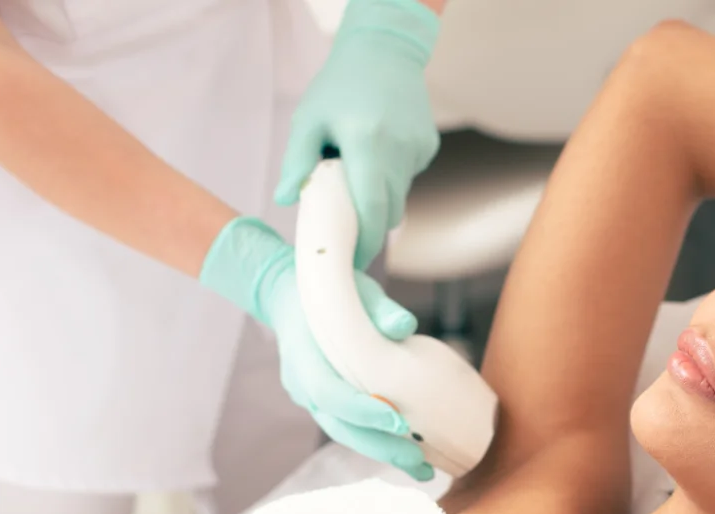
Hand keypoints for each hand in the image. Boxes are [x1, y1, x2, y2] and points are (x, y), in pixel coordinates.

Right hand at [199, 218, 433, 480]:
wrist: (289, 296)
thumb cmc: (329, 292)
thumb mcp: (354, 290)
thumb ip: (378, 307)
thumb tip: (404, 325)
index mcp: (304, 357)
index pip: (330, 394)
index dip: (363, 411)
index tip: (399, 421)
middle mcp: (303, 385)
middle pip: (339, 426)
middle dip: (380, 447)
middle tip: (420, 464)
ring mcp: (310, 398)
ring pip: (344, 433)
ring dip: (383, 452)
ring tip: (422, 469)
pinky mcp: (324, 404)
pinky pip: (349, 427)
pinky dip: (377, 440)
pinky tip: (409, 452)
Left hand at [274, 0, 441, 270]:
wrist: (385, 51)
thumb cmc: (340, 85)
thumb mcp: (309, 119)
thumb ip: (297, 162)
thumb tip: (285, 199)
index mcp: (367, 145)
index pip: (371, 212)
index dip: (363, 244)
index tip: (351, 262)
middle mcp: (399, 152)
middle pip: (388, 213)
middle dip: (368, 226)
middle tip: (345, 226)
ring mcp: (419, 150)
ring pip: (399, 197)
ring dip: (378, 197)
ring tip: (358, 170)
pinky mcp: (428, 148)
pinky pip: (408, 177)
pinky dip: (391, 176)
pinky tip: (378, 148)